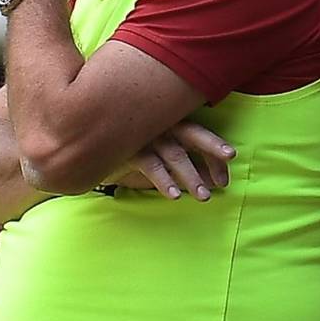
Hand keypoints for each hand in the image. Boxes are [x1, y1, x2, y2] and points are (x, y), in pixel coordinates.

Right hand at [106, 123, 235, 200]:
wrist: (88, 149)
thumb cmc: (132, 153)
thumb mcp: (162, 159)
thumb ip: (187, 166)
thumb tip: (217, 181)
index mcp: (171, 123)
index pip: (200, 134)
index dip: (215, 153)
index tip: (224, 180)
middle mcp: (160, 125)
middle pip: (192, 132)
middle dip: (212, 144)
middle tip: (231, 156)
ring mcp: (144, 135)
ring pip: (174, 154)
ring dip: (191, 176)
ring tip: (205, 197)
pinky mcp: (127, 148)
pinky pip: (151, 165)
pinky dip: (164, 180)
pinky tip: (174, 196)